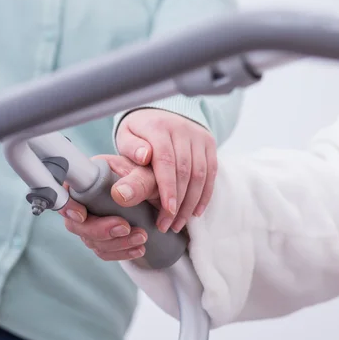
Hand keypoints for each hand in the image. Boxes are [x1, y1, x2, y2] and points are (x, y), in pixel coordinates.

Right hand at [60, 154, 158, 260]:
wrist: (168, 195)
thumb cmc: (157, 178)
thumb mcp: (152, 177)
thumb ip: (138, 182)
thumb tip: (120, 194)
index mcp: (94, 176)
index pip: (68, 191)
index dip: (68, 205)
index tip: (82, 215)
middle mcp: (89, 199)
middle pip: (77, 222)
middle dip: (99, 230)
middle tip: (126, 228)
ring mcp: (95, 219)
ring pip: (91, 240)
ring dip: (115, 244)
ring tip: (142, 238)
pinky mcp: (105, 235)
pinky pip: (104, 250)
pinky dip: (120, 253)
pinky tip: (138, 250)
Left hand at [116, 109, 216, 232]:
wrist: (161, 114)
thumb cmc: (139, 133)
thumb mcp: (126, 136)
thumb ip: (131, 147)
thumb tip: (144, 156)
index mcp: (158, 127)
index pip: (166, 160)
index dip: (167, 188)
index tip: (166, 211)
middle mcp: (182, 129)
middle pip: (185, 171)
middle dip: (178, 202)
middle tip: (168, 225)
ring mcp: (199, 136)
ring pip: (200, 174)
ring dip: (191, 203)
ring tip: (179, 223)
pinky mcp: (209, 144)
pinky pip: (211, 173)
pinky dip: (205, 195)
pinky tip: (195, 212)